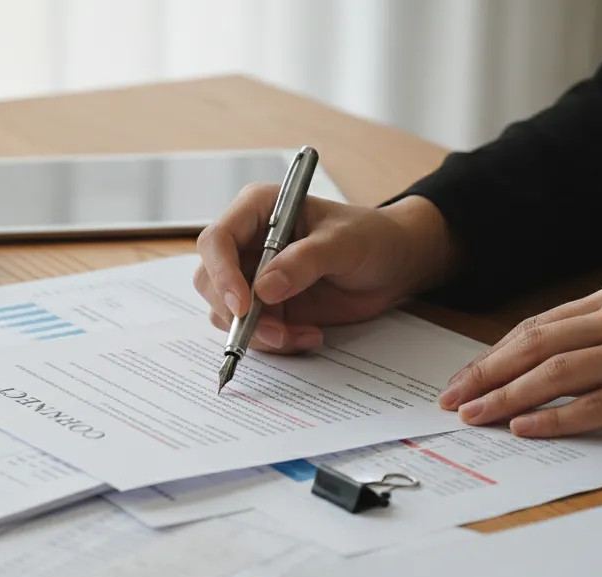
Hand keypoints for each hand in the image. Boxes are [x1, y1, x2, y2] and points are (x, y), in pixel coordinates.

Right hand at [193, 187, 457, 352]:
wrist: (391, 265)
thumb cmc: (370, 237)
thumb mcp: (344, 242)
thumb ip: (305, 261)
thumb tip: (263, 288)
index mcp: (258, 210)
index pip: (217, 240)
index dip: (221, 274)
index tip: (243, 306)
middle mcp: (247, 243)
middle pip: (210, 281)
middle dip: (237, 314)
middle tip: (276, 332)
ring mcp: (252, 277)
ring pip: (226, 313)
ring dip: (259, 333)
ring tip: (303, 334)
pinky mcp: (265, 307)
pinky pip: (251, 332)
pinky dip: (276, 342)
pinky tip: (310, 335)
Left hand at [439, 280, 601, 436]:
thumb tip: (541, 362)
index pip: (539, 325)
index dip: (494, 354)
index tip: (462, 377)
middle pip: (537, 344)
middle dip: (486, 373)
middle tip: (450, 398)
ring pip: (559, 373)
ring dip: (508, 395)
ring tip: (475, 415)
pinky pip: (599, 406)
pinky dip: (556, 418)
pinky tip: (525, 427)